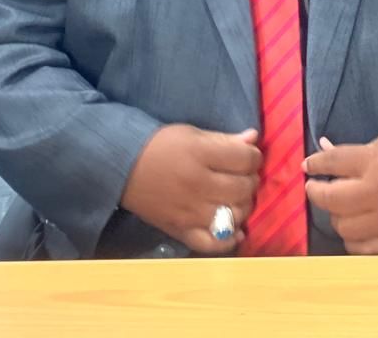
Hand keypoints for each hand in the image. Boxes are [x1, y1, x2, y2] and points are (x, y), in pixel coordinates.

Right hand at [120, 124, 261, 253]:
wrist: (123, 169)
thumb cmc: (160, 146)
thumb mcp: (192, 134)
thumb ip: (224, 138)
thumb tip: (254, 138)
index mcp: (200, 154)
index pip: (245, 159)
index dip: (254, 156)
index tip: (249, 156)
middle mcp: (198, 185)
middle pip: (244, 188)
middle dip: (250, 179)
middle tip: (242, 176)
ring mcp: (190, 212)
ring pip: (236, 214)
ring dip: (243, 205)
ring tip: (235, 197)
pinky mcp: (181, 231)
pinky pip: (213, 243)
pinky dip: (229, 239)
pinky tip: (236, 229)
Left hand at [303, 134, 377, 254]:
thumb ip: (348, 153)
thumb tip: (320, 150)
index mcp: (375, 163)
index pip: (332, 163)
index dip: (314, 164)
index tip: (307, 166)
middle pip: (331, 198)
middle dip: (316, 192)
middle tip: (316, 188)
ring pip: (341, 226)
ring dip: (336, 215)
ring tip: (342, 207)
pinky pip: (359, 248)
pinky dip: (352, 239)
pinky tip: (356, 226)